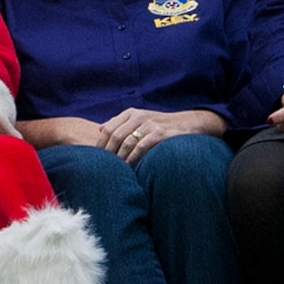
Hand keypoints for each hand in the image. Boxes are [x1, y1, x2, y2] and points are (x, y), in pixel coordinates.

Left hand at [95, 109, 221, 163]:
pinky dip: (132, 159)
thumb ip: (120, 123)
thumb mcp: (140, 119)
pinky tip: (129, 169)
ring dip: (119, 158)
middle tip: (103, 167)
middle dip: (107, 153)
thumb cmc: (160, 125)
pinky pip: (140, 148)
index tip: (95, 158)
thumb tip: (100, 128)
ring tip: (114, 170)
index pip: (108, 128)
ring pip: (126, 143)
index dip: (100, 144)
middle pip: (114, 136)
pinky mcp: (160, 134)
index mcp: (131, 113)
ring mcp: (150, 124)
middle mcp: (139, 116)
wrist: (188, 124)